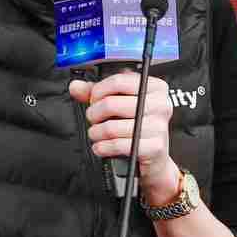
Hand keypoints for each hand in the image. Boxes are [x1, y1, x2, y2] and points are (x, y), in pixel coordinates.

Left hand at [69, 71, 178, 202]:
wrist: (155, 156)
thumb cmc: (137, 126)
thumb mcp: (121, 104)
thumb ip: (98, 93)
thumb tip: (76, 86)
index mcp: (155, 87)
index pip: (118, 81)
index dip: (98, 91)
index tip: (93, 100)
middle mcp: (160, 104)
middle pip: (111, 104)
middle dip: (94, 113)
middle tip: (93, 119)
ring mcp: (158, 126)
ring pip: (111, 127)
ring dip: (96, 133)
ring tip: (96, 134)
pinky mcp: (154, 147)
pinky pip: (118, 145)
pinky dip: (103, 147)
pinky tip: (101, 146)